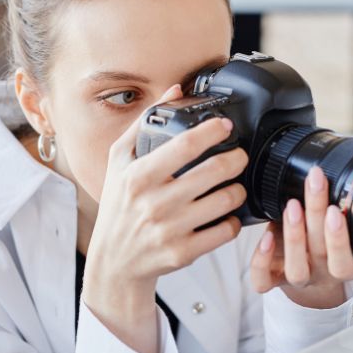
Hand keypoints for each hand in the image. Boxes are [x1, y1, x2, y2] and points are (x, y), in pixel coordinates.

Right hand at [82, 84, 248, 352]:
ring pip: (225, 201)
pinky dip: (233, 220)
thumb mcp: (118, 162)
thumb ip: (143, 124)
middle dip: (236, 159)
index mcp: (138, 176)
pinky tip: (228, 214)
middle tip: (239, 156)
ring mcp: (170, 229)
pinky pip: (225, 231)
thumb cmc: (118, 207)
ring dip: (238, 189)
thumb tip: (174, 91)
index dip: (212, 131)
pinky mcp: (184, 252)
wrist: (114, 262)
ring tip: (235, 184)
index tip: (225, 126)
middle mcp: (154, 202)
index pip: (184, 146)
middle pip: (213, 171)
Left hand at [250, 165, 352, 308]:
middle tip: (314, 183)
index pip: (347, 259)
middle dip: (315, 216)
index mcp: (349, 262)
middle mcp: (323, 271)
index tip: (339, 210)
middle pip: (319, 250)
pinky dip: (262, 262)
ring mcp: (298, 276)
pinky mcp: (274, 278)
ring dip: (291, 236)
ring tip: (292, 204)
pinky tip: (264, 236)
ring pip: (294, 266)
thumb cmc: (346, 248)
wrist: (318, 288)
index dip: (342, 239)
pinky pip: (264, 280)